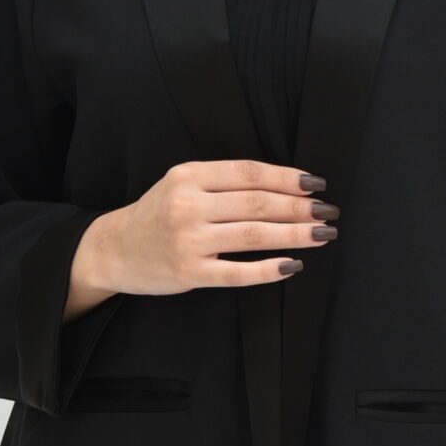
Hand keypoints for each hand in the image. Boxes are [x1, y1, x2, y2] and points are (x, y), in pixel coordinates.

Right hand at [66, 158, 340, 311]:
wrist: (115, 249)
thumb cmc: (159, 213)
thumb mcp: (183, 184)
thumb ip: (224, 181)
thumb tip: (287, 185)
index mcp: (190, 175)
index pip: (250, 173)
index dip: (288, 178)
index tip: (317, 184)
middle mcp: (188, 205)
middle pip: (258, 203)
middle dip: (300, 208)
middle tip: (329, 212)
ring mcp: (188, 240)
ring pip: (253, 235)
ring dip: (295, 235)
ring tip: (322, 234)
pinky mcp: (190, 272)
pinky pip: (237, 272)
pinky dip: (268, 269)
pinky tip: (293, 265)